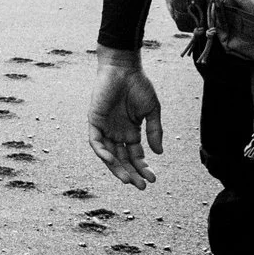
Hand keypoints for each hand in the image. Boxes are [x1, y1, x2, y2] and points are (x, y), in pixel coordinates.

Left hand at [86, 45, 164, 188]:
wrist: (124, 68)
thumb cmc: (138, 85)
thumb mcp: (152, 111)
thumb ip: (154, 131)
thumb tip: (158, 153)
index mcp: (131, 132)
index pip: (136, 156)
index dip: (143, 168)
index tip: (153, 179)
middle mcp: (117, 133)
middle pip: (123, 159)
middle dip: (132, 173)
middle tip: (142, 186)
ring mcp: (105, 128)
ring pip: (109, 155)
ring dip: (117, 168)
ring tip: (129, 180)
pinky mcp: (95, 121)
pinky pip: (96, 142)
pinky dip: (102, 152)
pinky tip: (112, 161)